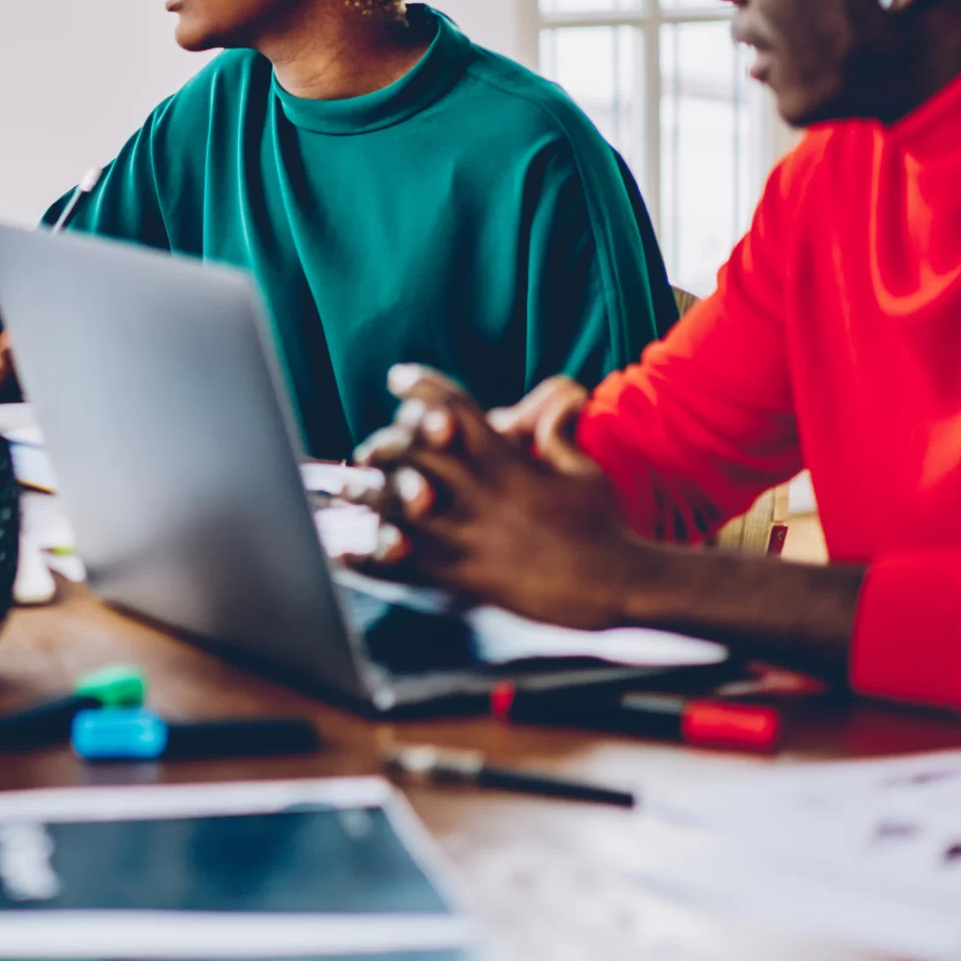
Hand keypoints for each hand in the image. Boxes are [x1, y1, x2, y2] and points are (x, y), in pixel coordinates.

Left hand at [344, 365, 644, 630]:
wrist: (618, 585)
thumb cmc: (606, 526)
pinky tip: (342, 555)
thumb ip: (557, 439)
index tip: (397, 375)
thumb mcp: (584, 472)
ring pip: (400, 505)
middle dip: (385, 444)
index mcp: (509, 462)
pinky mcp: (466, 576)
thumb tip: (555, 402)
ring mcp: (471, 534)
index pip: (458, 408)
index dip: (424, 386)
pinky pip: (407, 565)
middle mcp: (482, 492)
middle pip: (415, 451)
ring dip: (367, 495)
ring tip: (343, 490)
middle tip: (368, 449)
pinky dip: (372, 559)